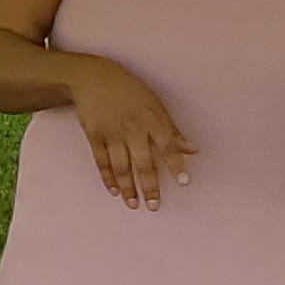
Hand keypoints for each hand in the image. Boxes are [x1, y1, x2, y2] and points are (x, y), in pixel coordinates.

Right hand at [65, 56, 190, 209]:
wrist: (92, 78)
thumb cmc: (128, 90)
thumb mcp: (155, 105)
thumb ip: (172, 130)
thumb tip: (192, 149)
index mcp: (151, 120)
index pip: (168, 147)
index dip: (176, 165)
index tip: (183, 182)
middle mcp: (133, 129)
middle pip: (143, 163)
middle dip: (150, 187)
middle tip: (154, 206)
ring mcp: (112, 134)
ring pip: (121, 167)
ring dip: (129, 188)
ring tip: (134, 204)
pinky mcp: (94, 136)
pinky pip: (101, 162)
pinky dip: (108, 177)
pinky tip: (115, 191)